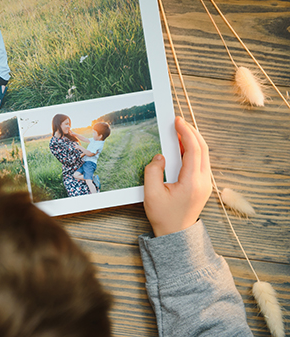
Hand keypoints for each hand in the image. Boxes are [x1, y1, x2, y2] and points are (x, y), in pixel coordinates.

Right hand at [143, 117, 211, 236]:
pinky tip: (182, 147)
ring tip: (179, 131)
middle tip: (178, 122)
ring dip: (193, 140)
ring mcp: (206, 183)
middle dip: (191, 132)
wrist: (175, 234)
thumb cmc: (163, 216)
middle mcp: (203, 181)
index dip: (186, 133)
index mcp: (192, 182)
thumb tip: (159, 156)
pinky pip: (201, 162)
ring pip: (204, 154)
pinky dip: (193, 150)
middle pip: (203, 148)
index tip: (177, 121)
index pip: (193, 150)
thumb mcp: (151, 194)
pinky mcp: (203, 185)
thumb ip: (153, 172)